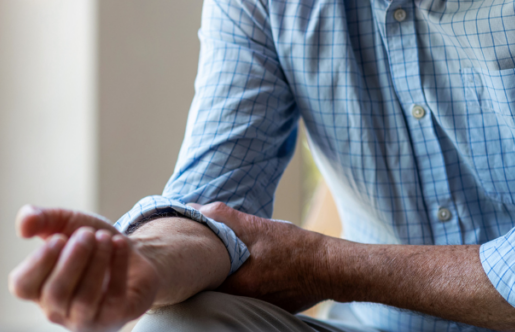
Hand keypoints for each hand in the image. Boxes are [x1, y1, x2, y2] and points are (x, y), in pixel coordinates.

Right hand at [8, 205, 160, 331]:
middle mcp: (57, 310)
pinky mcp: (114, 317)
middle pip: (56, 293)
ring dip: (96, 262)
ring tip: (104, 237)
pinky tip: (119, 244)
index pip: (23, 286)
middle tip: (87, 234)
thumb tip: (23, 227)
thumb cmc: (91, 242)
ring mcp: (85, 318)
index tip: (59, 238)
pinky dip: (117, 266)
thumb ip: (39, 219)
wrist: (132, 252)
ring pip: (85, 299)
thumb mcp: (64, 222)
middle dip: (73, 259)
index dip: (39, 262)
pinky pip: (114, 297)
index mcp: (38, 289)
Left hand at [191, 202, 331, 313]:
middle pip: (211, 290)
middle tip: (201, 256)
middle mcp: (243, 302)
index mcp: (236, 285)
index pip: (199, 282)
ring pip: (228, 294)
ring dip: (223, 278)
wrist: (329, 267)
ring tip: (223, 261)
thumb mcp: (257, 226)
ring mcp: (256, 307)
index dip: (190, 267)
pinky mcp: (268, 308)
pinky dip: (242, 285)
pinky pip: (245, 298)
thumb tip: (193, 207)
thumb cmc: (294, 247)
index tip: (185, 254)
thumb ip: (222, 217)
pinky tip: (249, 271)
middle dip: (205, 273)